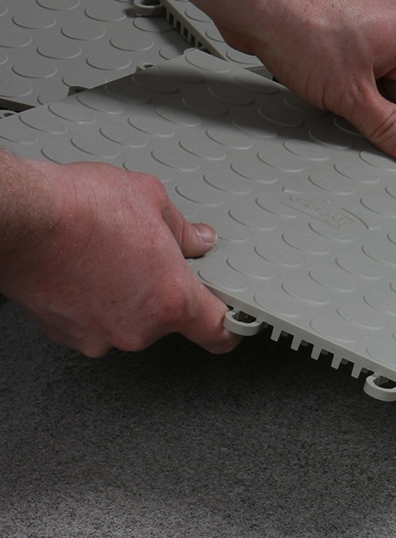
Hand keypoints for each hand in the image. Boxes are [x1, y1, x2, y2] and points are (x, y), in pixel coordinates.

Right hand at [0, 159, 239, 356]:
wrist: (20, 219)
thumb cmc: (79, 210)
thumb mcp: (152, 201)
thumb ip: (184, 231)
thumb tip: (198, 240)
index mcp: (171, 300)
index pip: (218, 333)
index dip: (229, 328)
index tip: (233, 322)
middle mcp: (137, 328)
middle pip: (168, 319)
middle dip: (163, 289)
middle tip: (147, 256)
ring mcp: (99, 336)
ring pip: (129, 319)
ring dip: (126, 294)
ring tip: (108, 255)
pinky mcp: (66, 334)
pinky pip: (95, 320)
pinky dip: (94, 299)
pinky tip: (85, 267)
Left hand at [216, 0, 395, 165]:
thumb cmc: (298, 26)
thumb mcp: (351, 95)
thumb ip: (386, 126)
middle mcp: (393, 20)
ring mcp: (366, 18)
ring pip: (386, 73)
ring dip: (388, 104)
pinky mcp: (341, 21)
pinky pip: (365, 61)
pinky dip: (366, 85)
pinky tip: (362, 104)